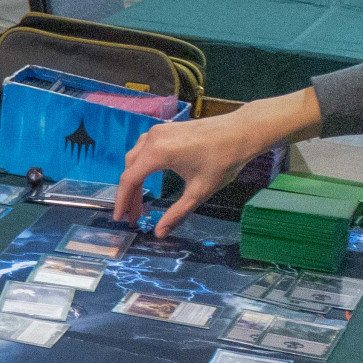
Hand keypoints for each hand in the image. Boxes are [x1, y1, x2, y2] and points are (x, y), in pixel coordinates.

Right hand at [114, 89, 317, 237]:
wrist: (242, 132)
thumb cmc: (223, 160)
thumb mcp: (199, 191)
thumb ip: (176, 213)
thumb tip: (159, 233)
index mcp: (158, 153)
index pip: (129, 179)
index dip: (122, 201)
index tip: (121, 219)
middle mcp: (152, 139)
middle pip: (130, 169)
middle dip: (129, 194)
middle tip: (134, 216)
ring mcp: (157, 131)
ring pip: (135, 158)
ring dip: (134, 180)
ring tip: (140, 201)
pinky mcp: (165, 129)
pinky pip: (144, 149)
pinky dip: (141, 166)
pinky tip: (148, 179)